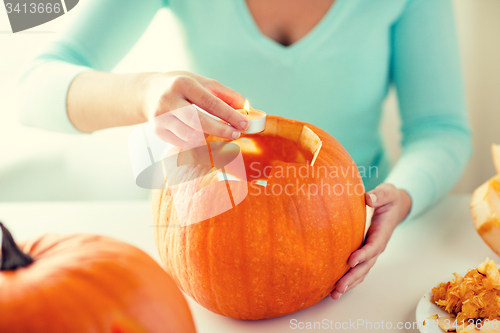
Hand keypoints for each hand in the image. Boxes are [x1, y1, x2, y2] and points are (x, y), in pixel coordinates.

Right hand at [143, 71, 248, 147]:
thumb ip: (225, 94)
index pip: (210, 102)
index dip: (229, 115)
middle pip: (198, 122)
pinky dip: (196, 142)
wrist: (149, 92)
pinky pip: (183, 143)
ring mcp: (160, 117)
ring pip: (190, 136)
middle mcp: (169, 100)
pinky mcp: (157, 130)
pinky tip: (202, 135)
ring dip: (208, 137)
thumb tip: (245, 109)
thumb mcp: (202, 82)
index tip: (244, 124)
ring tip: (216, 131)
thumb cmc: (183, 87)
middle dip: (221, 130)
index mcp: (183, 84)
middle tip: (235, 134)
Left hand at [330, 183, 411, 298]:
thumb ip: (380, 195)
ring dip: (349, 283)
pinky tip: (335, 289)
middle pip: (366, 265)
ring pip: (361, 271)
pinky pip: (358, 269)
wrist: (394, 206)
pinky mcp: (365, 253)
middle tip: (339, 287)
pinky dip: (348, 279)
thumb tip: (369, 198)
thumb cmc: (388, 198)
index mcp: (382, 233)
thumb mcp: (387, 192)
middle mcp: (377, 246)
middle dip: (353, 277)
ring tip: (335, 294)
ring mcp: (371, 251)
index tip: (351, 261)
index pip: (373, 246)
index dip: (363, 254)